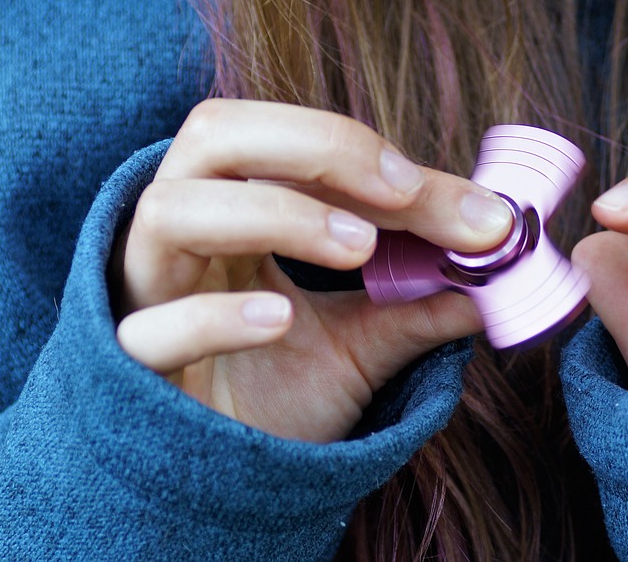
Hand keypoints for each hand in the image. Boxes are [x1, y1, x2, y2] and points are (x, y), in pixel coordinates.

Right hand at [110, 99, 514, 441]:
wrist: (217, 493)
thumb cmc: (273, 398)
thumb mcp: (360, 346)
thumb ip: (418, 306)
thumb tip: (499, 274)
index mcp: (232, 209)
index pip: (291, 147)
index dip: (373, 154)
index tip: (467, 203)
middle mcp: (179, 236)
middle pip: (213, 134)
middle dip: (315, 145)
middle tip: (400, 189)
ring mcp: (144, 297)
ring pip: (171, 212)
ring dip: (273, 214)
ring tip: (356, 247)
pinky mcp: (128, 371)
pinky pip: (149, 329)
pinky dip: (215, 316)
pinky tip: (280, 319)